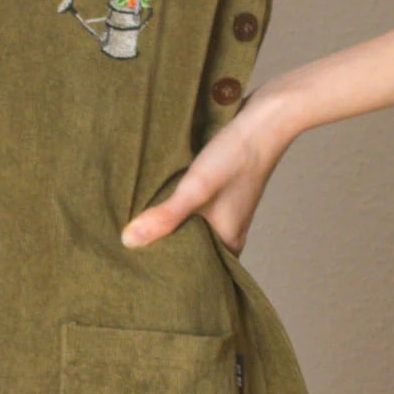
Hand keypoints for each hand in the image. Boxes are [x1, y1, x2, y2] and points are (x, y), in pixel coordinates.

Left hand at [120, 96, 285, 256]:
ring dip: (173, 231)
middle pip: (195, 252)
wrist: (264, 121)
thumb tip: (129, 242)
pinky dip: (181, 214)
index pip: (196, 270)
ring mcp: (228, 213)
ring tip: (139, 232)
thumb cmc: (235, 156)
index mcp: (228, 241)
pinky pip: (198, 214)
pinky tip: (161, 206)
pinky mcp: (223, 195)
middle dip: (167, 252)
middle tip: (131, 254)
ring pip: (195, 232)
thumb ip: (166, 216)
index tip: (139, 271)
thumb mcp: (196, 188)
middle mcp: (230, 232)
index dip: (169, 271)